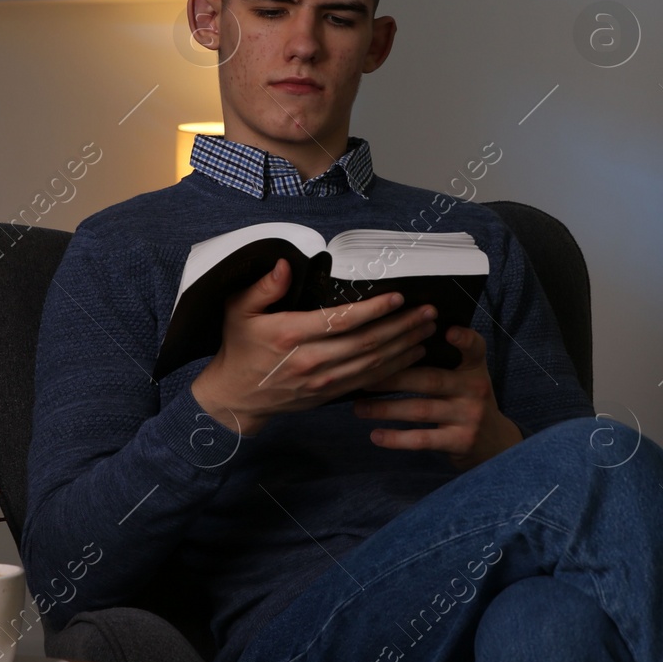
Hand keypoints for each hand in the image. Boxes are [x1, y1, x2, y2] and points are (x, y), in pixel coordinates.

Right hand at [191, 258, 440, 436]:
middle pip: (367, 343)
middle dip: (402, 326)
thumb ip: (264, 287)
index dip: (374, 310)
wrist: (234, 397)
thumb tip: (287, 264)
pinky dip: (394, 368)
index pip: (342, 321)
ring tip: (428, 329)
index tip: (399, 297)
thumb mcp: (239, 310)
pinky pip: (368, 381)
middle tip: (428, 312)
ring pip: (373, 364)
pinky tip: (411, 354)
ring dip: (405, 346)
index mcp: (290, 335)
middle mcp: (310, 360)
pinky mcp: (328, 395)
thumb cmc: (238, 347)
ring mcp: (322, 381)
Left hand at [352, 324, 522, 470]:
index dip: (464, 339)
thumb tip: (396, 342)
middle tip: (365, 377)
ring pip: (421, 410)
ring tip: (359, 408)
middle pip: (431, 380)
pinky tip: (376, 436)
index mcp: (475, 368)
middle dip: (394, 378)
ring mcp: (469, 417)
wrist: (494, 442)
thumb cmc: (467, 400)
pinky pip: (423, 439)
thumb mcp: (467, 377)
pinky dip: (397, 439)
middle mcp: (475, 389)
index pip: (475, 348)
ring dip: (386, 409)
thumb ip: (445, 360)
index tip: (447, 331)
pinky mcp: (460, 442)